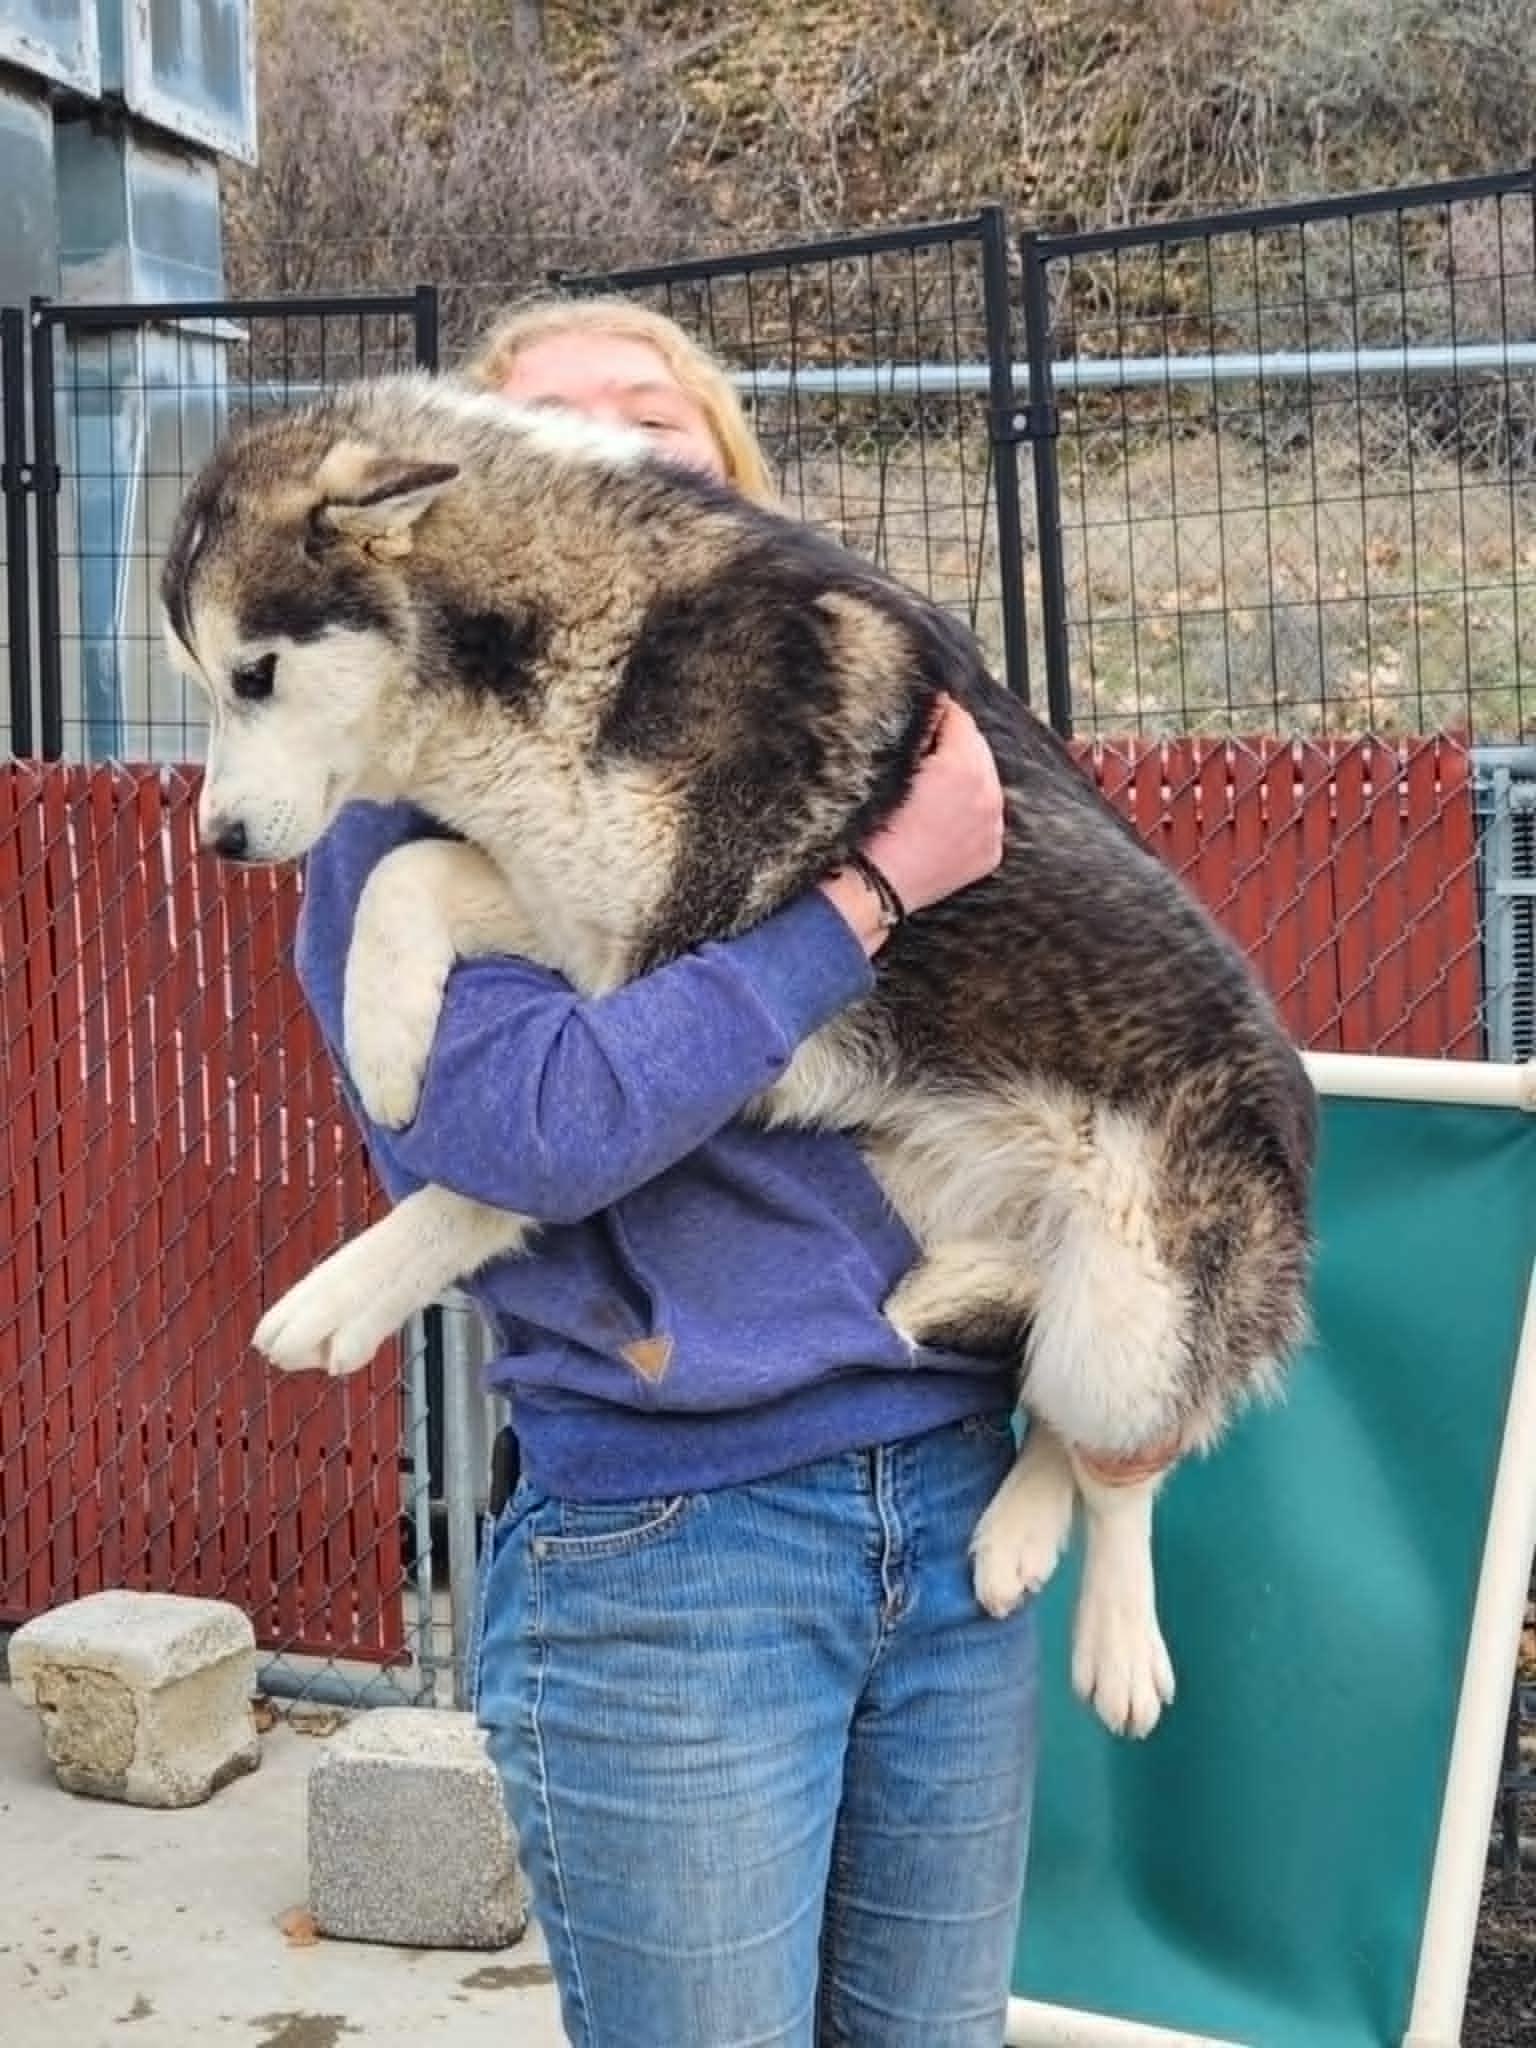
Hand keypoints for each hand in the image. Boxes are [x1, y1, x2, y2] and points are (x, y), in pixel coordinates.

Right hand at [819, 696, 1004, 952]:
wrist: (875, 887)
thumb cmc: (872, 830)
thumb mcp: (890, 769)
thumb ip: (918, 734)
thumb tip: (930, 709)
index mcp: (963, 767)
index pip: (959, 718)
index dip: (940, 712)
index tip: (928, 711)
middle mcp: (987, 794)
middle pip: (978, 748)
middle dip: (956, 743)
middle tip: (928, 748)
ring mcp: (992, 827)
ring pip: (986, 782)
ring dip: (966, 776)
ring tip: (935, 784)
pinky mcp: (990, 853)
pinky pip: (985, 817)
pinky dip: (970, 811)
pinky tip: (943, 817)